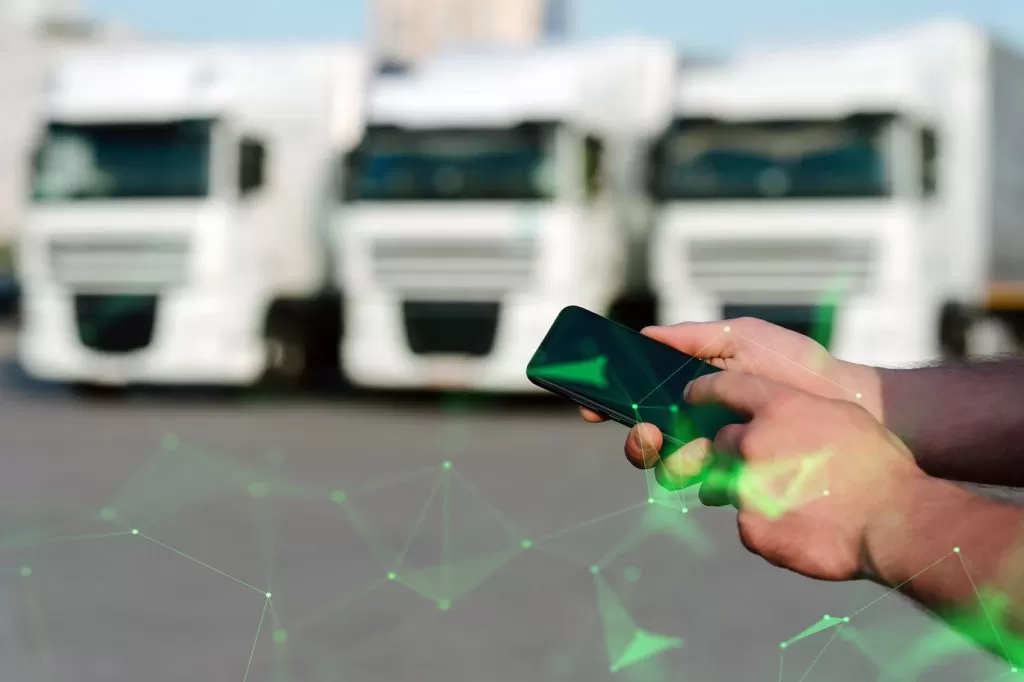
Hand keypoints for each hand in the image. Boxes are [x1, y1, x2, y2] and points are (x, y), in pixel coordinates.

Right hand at [580, 318, 882, 480]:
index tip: (587, 403)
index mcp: (693, 387)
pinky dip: (701, 482)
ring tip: (686, 451)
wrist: (848, 404)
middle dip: (636, 437)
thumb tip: (645, 336)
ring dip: (664, 460)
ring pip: (668, 466)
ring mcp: (718, 452)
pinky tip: (713, 472)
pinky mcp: (740, 479)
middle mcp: (699, 422)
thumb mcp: (743, 337)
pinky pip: (704, 488)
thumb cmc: (798, 365)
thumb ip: (693, 338)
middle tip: (646, 432)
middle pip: (646, 435)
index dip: (609, 400)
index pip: (640, 395)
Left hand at [677, 370, 925, 581]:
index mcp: (778, 407)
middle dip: (737, 453)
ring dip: (747, 490)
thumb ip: (798, 413)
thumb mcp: (842, 418)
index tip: (692, 396)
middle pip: (722, 442)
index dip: (704, 391)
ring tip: (789, 501)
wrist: (895, 522)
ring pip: (727, 484)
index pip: (723, 387)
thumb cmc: (879, 467)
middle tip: (766, 468)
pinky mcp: (750, 527)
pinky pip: (746, 523)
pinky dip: (767, 526)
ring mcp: (746, 487)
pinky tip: (801, 528)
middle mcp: (753, 442)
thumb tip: (778, 420)